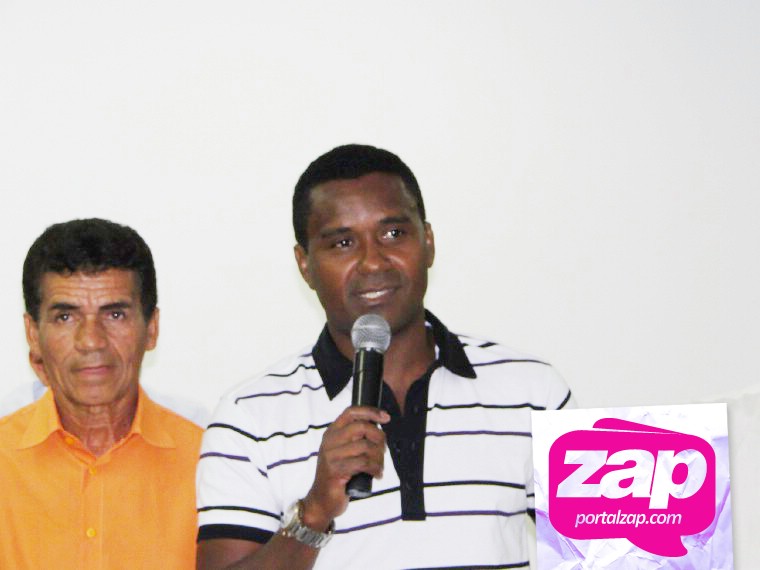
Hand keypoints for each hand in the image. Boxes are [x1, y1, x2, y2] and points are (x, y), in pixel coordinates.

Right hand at [301, 406, 389, 530]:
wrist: (321, 500)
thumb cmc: (338, 475)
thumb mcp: (343, 452)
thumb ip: (355, 439)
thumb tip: (379, 429)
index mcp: (332, 432)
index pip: (351, 412)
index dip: (370, 412)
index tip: (386, 417)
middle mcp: (329, 441)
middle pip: (361, 427)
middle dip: (379, 438)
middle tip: (383, 451)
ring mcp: (330, 455)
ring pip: (365, 446)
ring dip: (379, 458)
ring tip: (379, 467)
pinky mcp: (335, 470)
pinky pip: (363, 463)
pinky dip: (375, 469)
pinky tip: (377, 475)